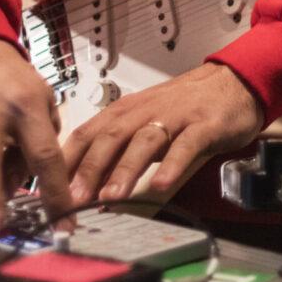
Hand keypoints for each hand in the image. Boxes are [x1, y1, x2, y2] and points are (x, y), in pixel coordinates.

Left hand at [63, 62, 263, 203]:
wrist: (232, 82)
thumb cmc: (184, 107)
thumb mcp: (146, 124)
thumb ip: (120, 152)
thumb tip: (87, 186)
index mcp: (127, 110)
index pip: (88, 132)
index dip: (67, 160)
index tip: (49, 189)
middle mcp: (146, 111)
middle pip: (111, 136)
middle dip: (89, 168)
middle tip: (72, 199)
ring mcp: (175, 117)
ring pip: (144, 141)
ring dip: (125, 169)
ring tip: (110, 196)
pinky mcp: (203, 125)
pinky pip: (185, 145)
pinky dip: (172, 165)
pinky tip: (161, 185)